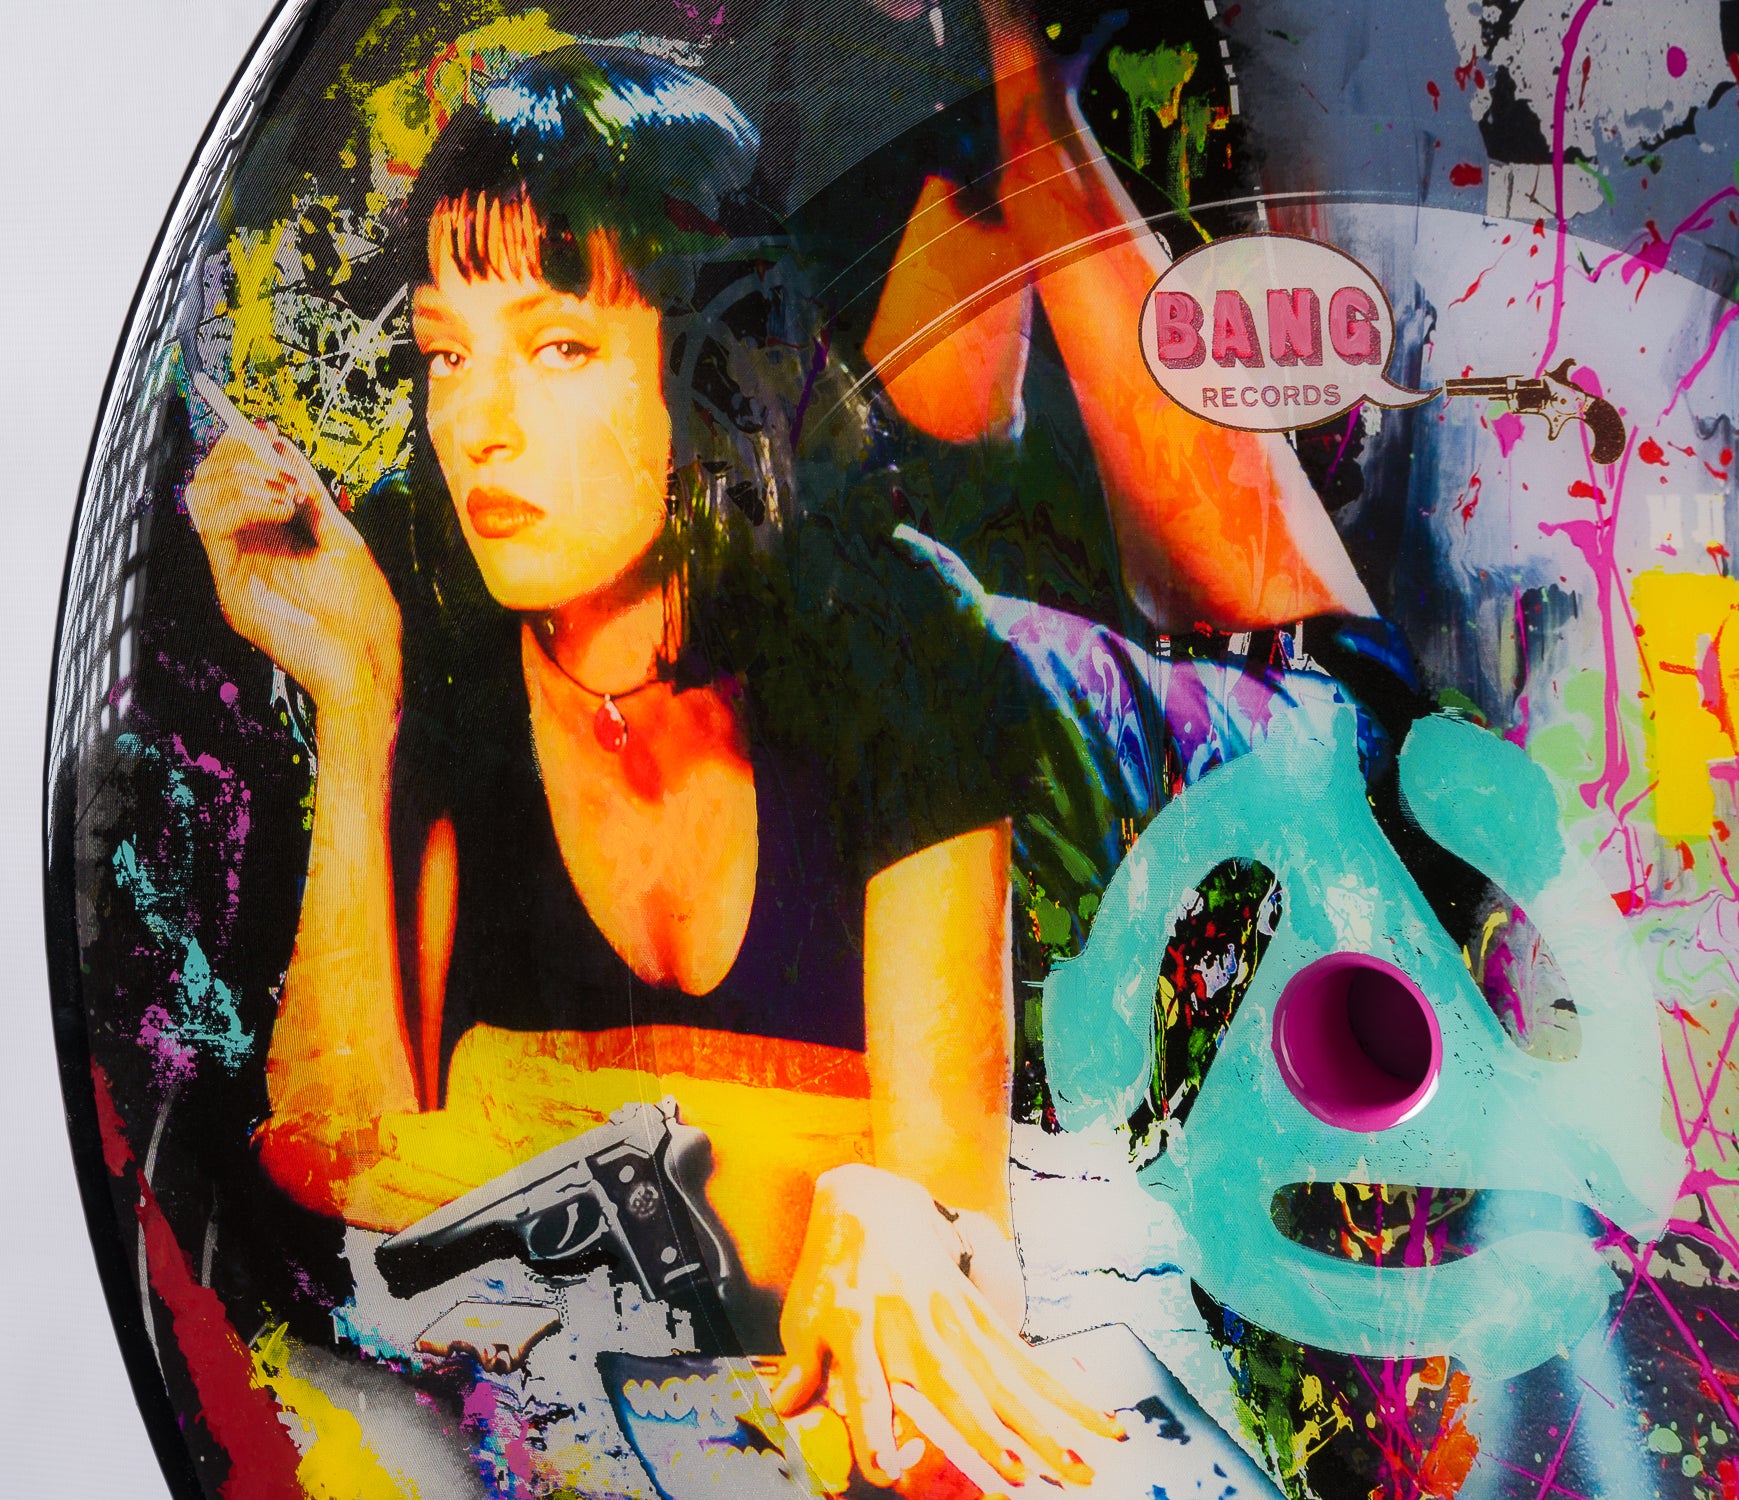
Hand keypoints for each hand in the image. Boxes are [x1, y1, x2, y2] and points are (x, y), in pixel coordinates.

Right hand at [184, 421, 400, 732]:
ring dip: (242, 476)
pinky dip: (242, 500)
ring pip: (201, 496)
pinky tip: (281, 505)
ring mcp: (236, 567)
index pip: (239, 482)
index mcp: (275, 539)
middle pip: (212, 482)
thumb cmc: (363, 610)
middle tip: (277, 459)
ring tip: (286, 489)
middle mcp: (248, 550)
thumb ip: (309, 498)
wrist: (364, 662)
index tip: (265, 427)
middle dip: (239, 456)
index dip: (244, 449)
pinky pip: (210, 524)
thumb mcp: (341, 539)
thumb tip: (281, 448)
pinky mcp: (230, 585)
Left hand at [772, 1164, 1123, 1488]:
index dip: (876, 1430)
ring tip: (1078, 1466)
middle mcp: (913, 1328)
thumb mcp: (801, 1316)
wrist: (873, 1203)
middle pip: (955, 1388)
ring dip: (1043, 1423)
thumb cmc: (833, 1271)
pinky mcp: (982, 1314)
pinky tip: (1098, 1422)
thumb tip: (789, 1411)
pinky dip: (1062, 1392)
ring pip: (1004, 1378)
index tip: (887, 1469)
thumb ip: (800, 1367)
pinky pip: (1026, 1358)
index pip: (866, 1390)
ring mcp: (954, 1320)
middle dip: (989, 1435)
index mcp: (860, 1331)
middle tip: (1021, 1477)